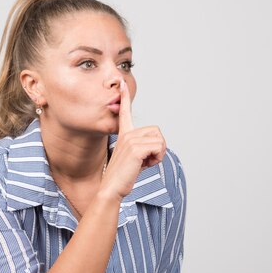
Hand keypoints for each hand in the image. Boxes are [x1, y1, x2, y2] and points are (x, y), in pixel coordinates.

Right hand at [100, 78, 166, 200]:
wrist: (111, 188)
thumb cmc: (122, 177)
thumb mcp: (132, 159)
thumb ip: (140, 149)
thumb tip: (155, 147)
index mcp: (124, 134)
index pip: (125, 112)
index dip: (124, 97)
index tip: (121, 83)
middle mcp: (127, 134)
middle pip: (157, 132)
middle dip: (158, 148)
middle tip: (146, 161)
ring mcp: (130, 140)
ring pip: (160, 141)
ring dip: (158, 155)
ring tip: (144, 164)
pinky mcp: (136, 148)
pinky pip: (159, 148)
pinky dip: (157, 159)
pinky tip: (145, 166)